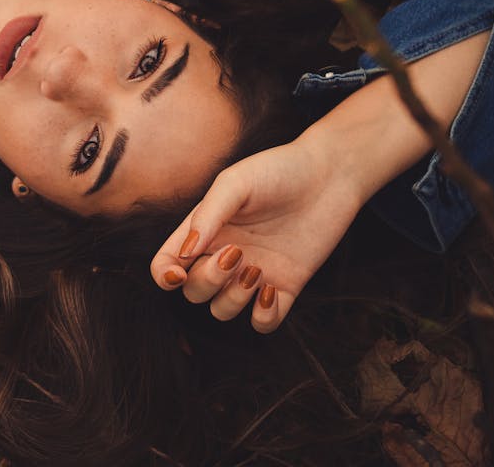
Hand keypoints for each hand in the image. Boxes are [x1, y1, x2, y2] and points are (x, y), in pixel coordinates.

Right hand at [149, 137, 365, 332]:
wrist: (329, 175)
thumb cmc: (278, 170)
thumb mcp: (236, 183)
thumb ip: (207, 215)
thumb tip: (185, 254)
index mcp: (205, 230)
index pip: (167, 264)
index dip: (165, 276)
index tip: (180, 274)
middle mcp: (224, 255)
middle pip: (195, 292)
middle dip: (208, 282)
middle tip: (235, 254)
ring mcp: (254, 274)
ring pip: (223, 310)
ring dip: (233, 299)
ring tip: (257, 269)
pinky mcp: (285, 287)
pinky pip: (263, 323)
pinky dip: (263, 316)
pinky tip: (273, 290)